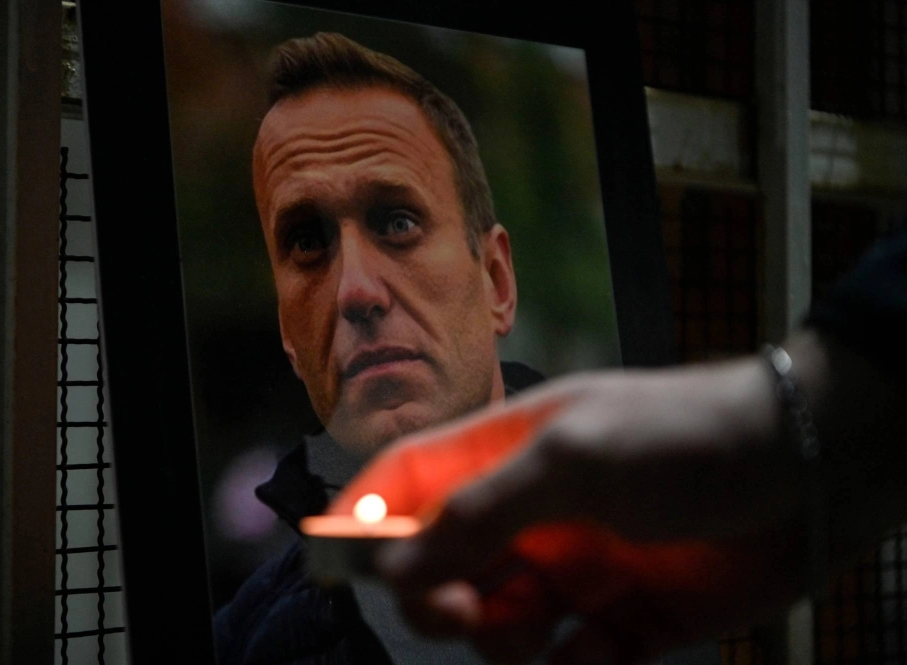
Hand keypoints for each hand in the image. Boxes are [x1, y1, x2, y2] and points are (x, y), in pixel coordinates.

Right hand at [330, 357, 811, 664]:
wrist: (806, 472)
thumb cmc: (678, 438)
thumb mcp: (571, 459)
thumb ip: (478, 511)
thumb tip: (395, 565)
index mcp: (502, 455)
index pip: (406, 483)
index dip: (363, 519)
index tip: (340, 567)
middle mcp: (528, 514)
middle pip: (440, 569)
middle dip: (438, 599)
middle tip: (468, 613)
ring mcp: (572, 567)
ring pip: (495, 623)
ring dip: (502, 639)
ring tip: (546, 632)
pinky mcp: (621, 619)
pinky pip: (568, 659)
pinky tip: (603, 646)